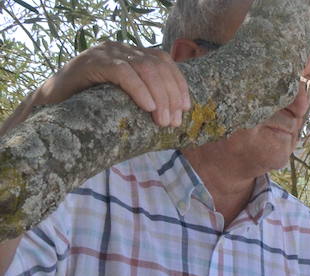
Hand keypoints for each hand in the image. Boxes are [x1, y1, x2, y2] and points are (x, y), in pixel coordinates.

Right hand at [40, 42, 190, 127]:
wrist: (52, 103)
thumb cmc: (91, 104)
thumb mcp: (124, 98)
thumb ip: (145, 97)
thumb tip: (175, 116)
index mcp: (130, 54)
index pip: (164, 62)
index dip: (179, 84)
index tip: (186, 108)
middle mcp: (119, 49)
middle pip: (157, 66)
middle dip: (171, 95)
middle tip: (173, 122)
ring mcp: (105, 53)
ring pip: (145, 69)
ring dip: (160, 97)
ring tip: (163, 120)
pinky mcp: (92, 62)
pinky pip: (123, 72)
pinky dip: (139, 89)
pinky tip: (148, 106)